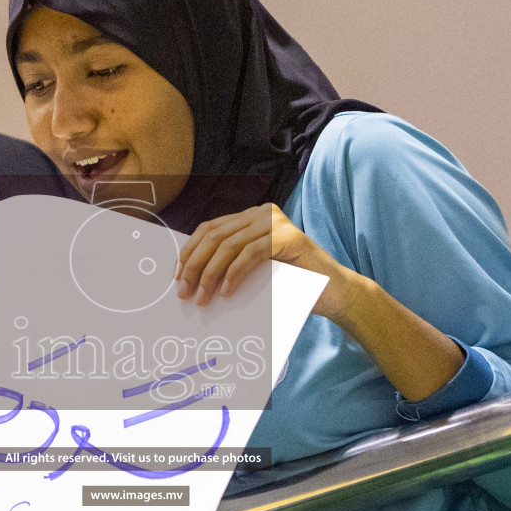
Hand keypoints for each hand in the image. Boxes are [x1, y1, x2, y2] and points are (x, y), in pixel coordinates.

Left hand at [175, 203, 353, 319]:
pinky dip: (234, 274)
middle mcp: (263, 212)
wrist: (333, 291)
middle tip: (183, 292)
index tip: (177, 275)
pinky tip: (227, 293)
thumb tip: (190, 274)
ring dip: (210, 274)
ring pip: (229, 245)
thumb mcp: (253, 268)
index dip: (189, 251)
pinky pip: (250, 254)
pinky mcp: (288, 237)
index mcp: (252, 216)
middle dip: (194, 265)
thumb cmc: (292, 283)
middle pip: (215, 235)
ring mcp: (277, 222)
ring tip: (202, 298)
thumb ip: (230, 261)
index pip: (210, 229)